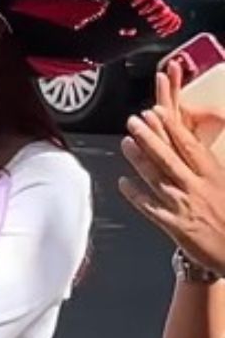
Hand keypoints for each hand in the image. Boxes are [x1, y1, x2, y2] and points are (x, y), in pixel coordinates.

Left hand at [119, 68, 224, 274]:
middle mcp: (197, 188)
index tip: (157, 112)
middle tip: (134, 121)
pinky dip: (134, 194)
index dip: (171, 127)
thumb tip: (192, 146)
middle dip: (149, 137)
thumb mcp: (224, 184)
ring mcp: (183, 206)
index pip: (190, 146)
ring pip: (156, 178)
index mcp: (214, 176)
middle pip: (169, 157)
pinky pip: (149, 207)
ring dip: (139, 159)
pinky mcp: (173, 225)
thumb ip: (207, 166)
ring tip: (125, 142)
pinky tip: (122, 182)